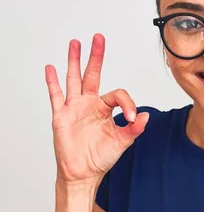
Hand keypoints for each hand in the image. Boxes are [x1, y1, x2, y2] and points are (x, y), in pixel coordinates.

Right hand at [45, 34, 148, 182]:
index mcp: (105, 108)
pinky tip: (51, 68)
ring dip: (74, 61)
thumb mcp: (122, 142)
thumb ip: (134, 128)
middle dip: (96, 56)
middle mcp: (89, 104)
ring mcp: (74, 107)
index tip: (131, 117)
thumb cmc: (101, 157)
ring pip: (74, 79)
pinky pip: (56, 96)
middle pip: (92, 74)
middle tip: (98, 37)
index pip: (118, 94)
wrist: (83, 173)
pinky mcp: (61, 116)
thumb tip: (144, 115)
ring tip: (75, 43)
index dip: (127, 103)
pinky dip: (52, 82)